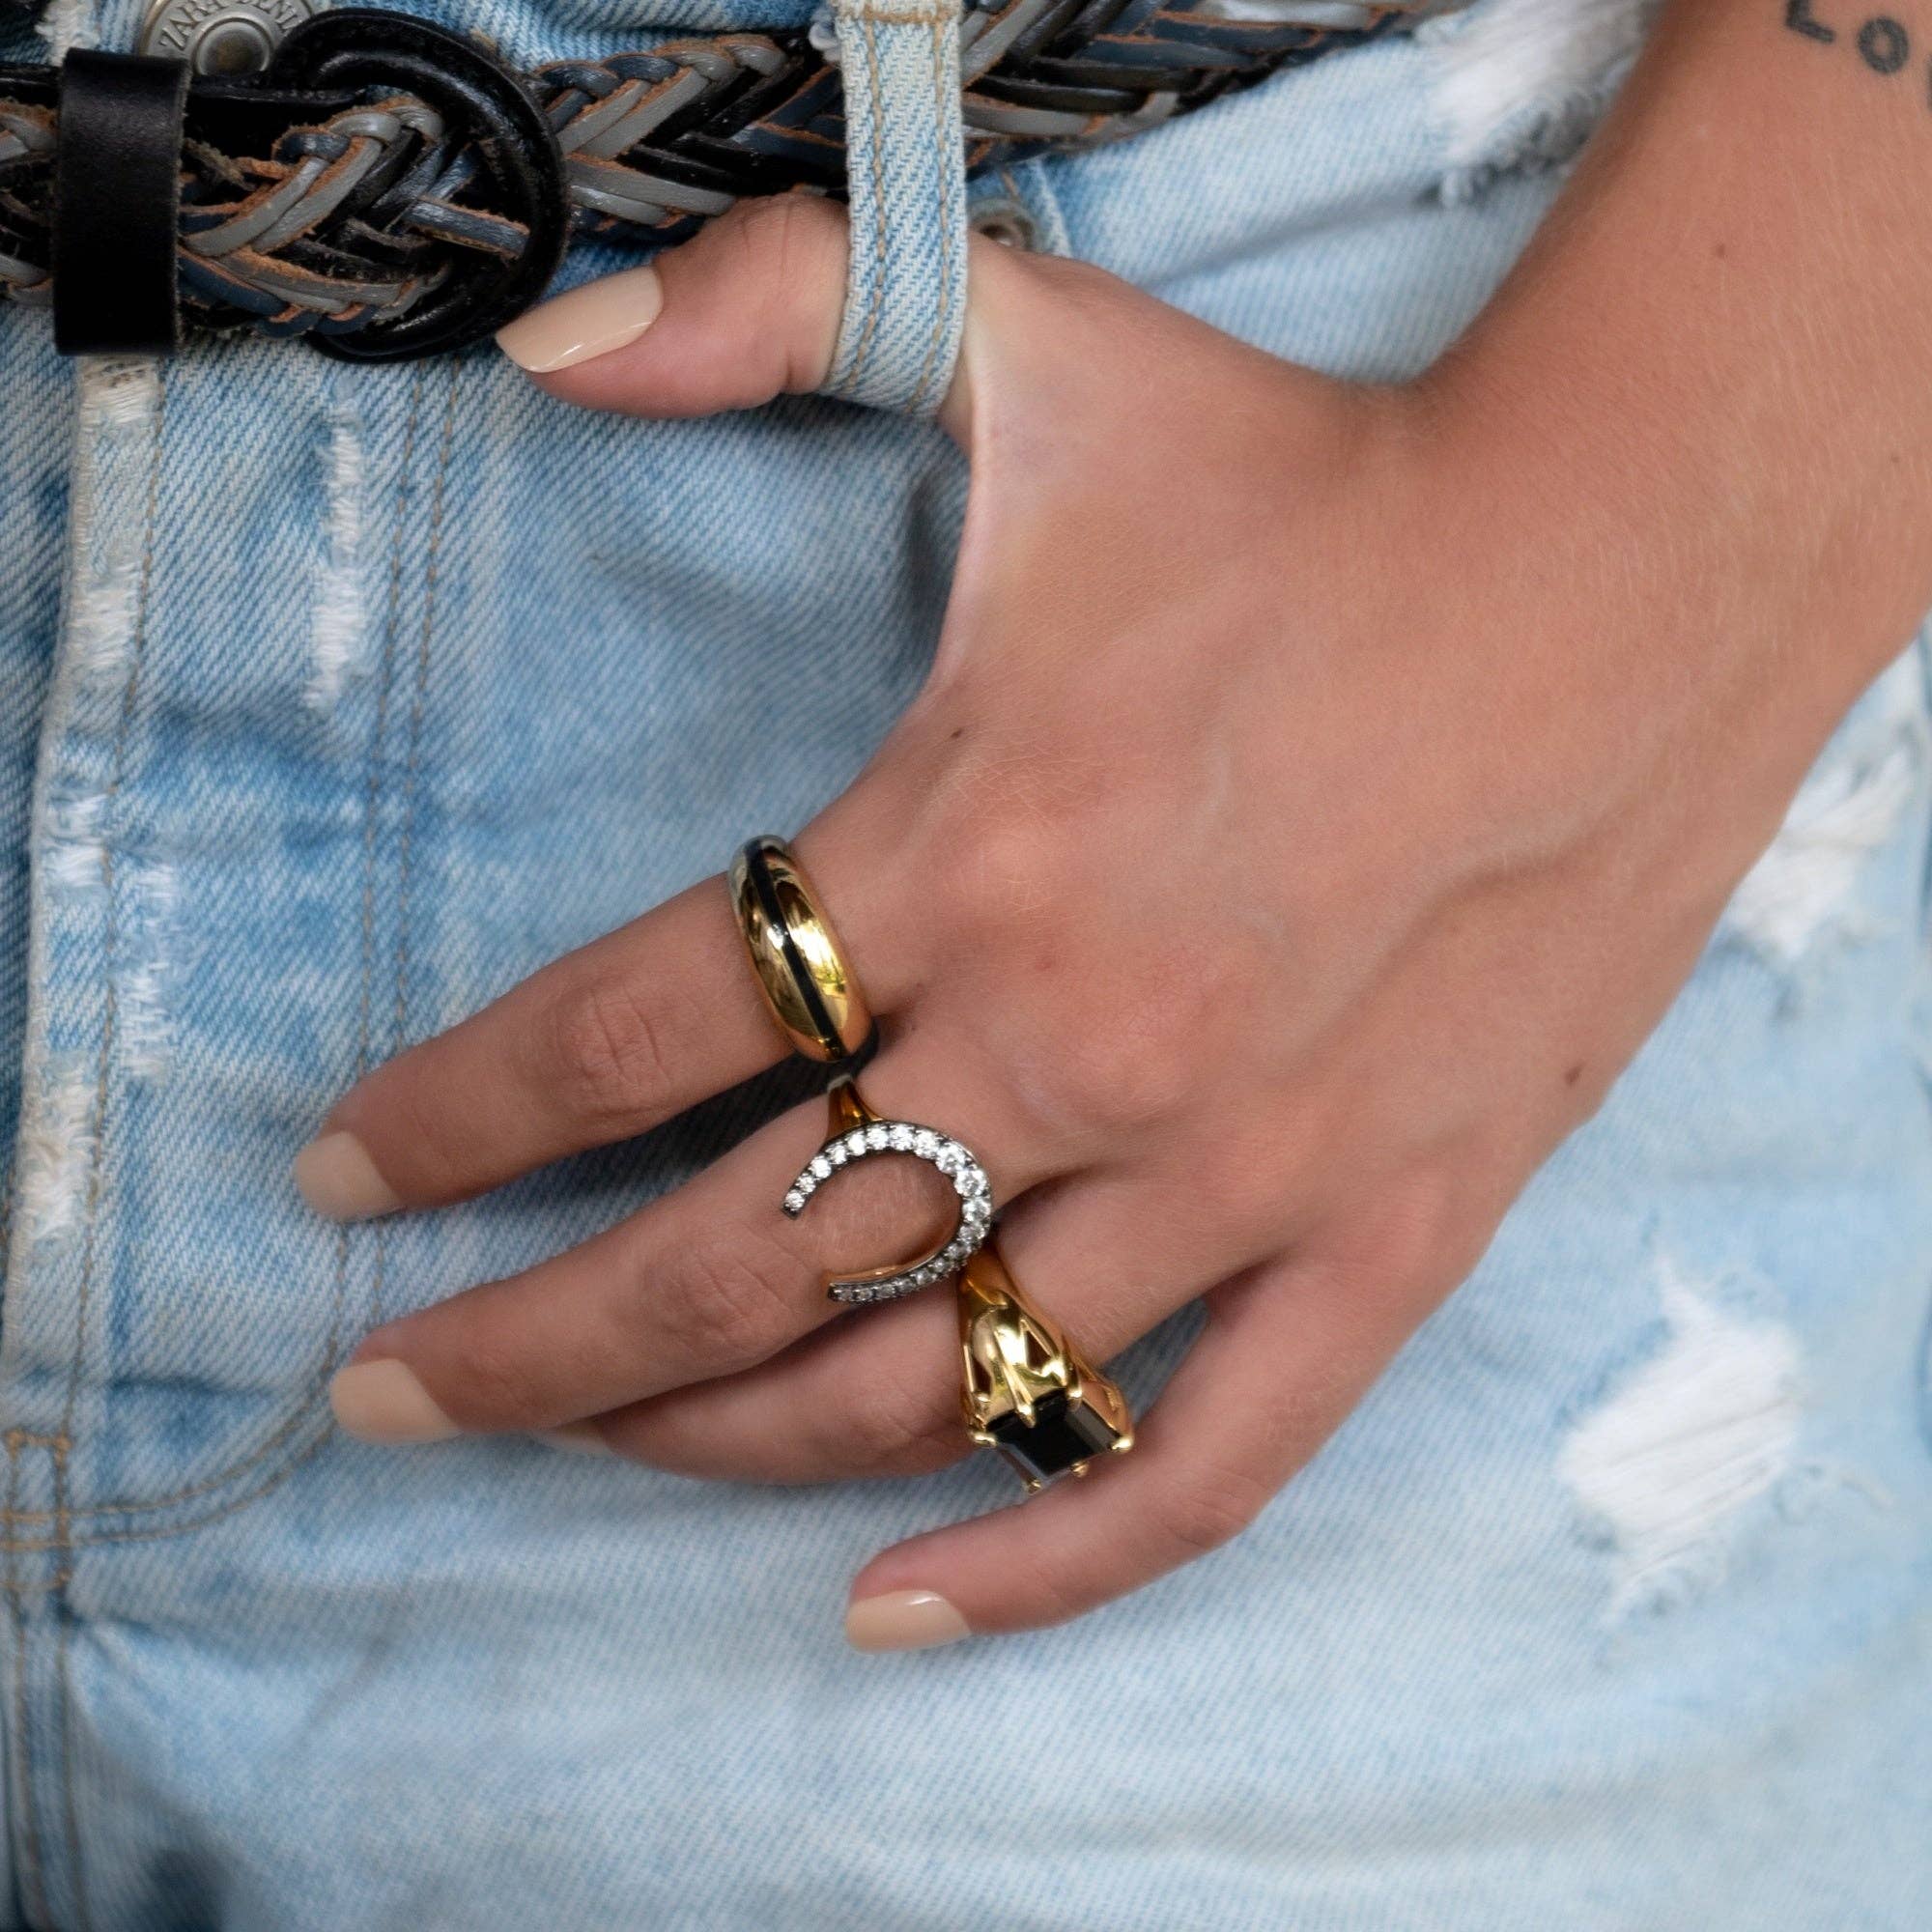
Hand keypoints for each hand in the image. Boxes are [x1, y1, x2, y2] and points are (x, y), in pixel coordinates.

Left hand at [299, 192, 1859, 1648]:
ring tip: (607, 1442)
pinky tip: (889, 1604)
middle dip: (528, 1348)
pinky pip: (1197, 1466)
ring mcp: (1238, 1170)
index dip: (446, 1117)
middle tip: (393, 1389)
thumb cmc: (1320, 483)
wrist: (1625, 579)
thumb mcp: (1030, 342)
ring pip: (928, 1384)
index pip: (620, 1035)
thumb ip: (766, 305)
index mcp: (967, 846)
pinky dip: (1038, 1562)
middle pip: (729, 1260)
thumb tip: (543, 337)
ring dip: (727, 1444)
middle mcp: (1079, 1041)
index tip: (342, 1173)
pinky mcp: (1385, 1236)